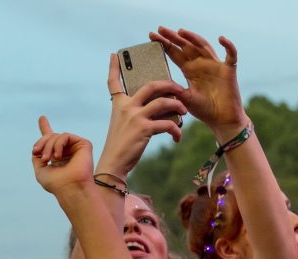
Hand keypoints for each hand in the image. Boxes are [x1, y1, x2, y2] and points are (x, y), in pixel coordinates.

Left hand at [31, 116, 93, 196]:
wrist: (69, 188)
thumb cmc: (56, 184)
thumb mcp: (40, 170)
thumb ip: (37, 157)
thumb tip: (37, 148)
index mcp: (58, 157)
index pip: (51, 141)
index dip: (45, 128)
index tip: (42, 118)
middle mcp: (67, 151)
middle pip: (50, 137)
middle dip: (41, 143)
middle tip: (37, 153)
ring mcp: (75, 147)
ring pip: (56, 136)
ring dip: (48, 146)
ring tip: (48, 159)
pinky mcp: (83, 144)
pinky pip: (65, 136)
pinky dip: (58, 144)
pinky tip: (58, 156)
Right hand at [97, 54, 185, 177]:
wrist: (114, 163)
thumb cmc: (121, 145)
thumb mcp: (123, 124)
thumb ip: (136, 112)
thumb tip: (160, 107)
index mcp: (119, 104)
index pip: (113, 82)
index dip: (113, 68)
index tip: (114, 55)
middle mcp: (126, 107)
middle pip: (152, 85)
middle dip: (170, 85)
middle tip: (180, 89)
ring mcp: (135, 116)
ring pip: (164, 102)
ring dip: (178, 106)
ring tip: (184, 112)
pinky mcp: (144, 129)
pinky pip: (168, 123)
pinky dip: (176, 130)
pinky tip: (177, 136)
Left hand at [149, 27, 247, 139]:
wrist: (221, 120)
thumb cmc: (204, 110)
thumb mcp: (183, 99)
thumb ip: (173, 91)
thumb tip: (157, 86)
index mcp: (189, 70)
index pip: (175, 53)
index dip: (164, 44)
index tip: (152, 36)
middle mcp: (201, 64)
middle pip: (186, 46)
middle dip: (174, 37)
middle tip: (161, 29)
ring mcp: (215, 65)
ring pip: (204, 46)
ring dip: (193, 38)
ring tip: (181, 31)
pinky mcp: (228, 70)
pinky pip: (231, 55)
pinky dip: (228, 46)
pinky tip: (221, 38)